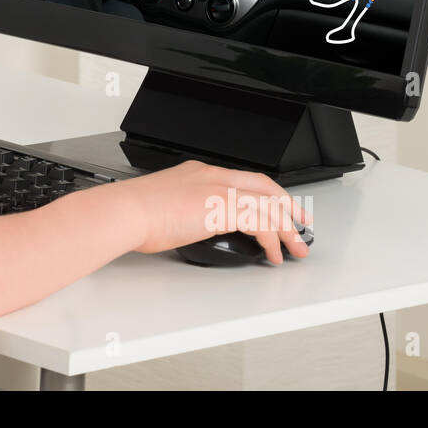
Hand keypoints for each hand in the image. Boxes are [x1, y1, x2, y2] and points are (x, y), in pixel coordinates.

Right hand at [120, 159, 312, 262]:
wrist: (126, 212)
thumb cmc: (134, 214)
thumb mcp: (164, 206)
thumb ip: (184, 211)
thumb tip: (188, 226)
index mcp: (198, 173)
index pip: (243, 179)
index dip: (265, 194)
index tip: (276, 208)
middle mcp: (212, 176)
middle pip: (265, 187)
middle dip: (288, 206)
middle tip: (301, 224)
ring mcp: (219, 190)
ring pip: (269, 206)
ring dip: (287, 229)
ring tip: (295, 248)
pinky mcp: (223, 208)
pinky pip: (262, 223)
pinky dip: (273, 240)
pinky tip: (273, 254)